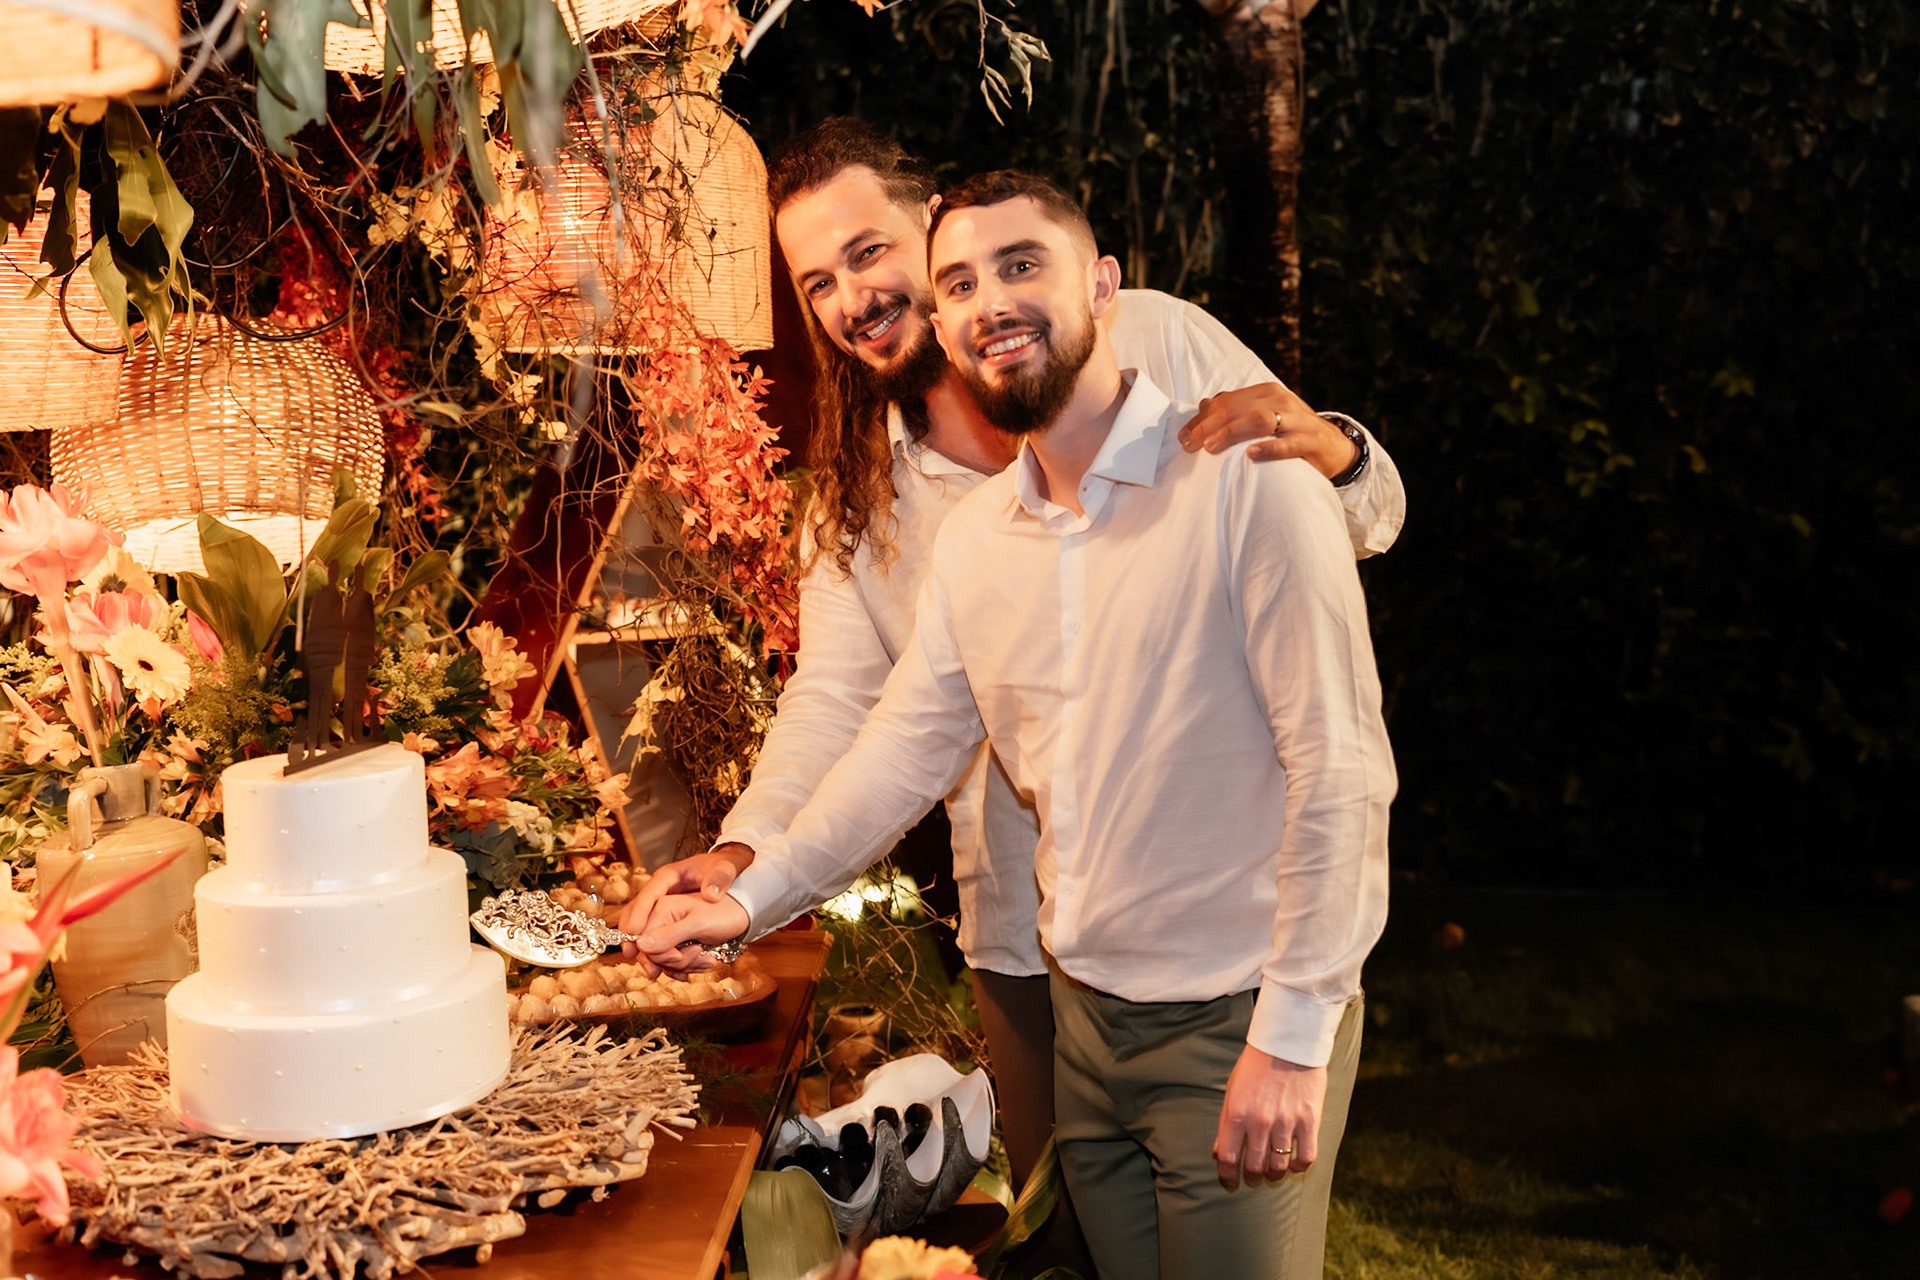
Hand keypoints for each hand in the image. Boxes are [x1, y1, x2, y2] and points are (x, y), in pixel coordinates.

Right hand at [618, 844, 753, 952]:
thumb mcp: (724, 871)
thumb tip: (710, 894)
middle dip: (631, 934)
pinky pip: (652, 933)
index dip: (638, 914)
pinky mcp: (666, 918)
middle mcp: (660, 891)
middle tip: (630, 954)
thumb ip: (718, 881)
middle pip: (635, 911)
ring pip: (640, 925)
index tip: (633, 933)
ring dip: (641, 946)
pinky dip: (654, 950)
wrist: (730, 871)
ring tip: (646, 966)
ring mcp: (661, 904)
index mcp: (669, 876)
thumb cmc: (724, 868)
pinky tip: (661, 965)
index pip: (648, 894)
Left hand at [1180, 382, 1358, 478]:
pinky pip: (1287, 443)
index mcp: (1266, 393)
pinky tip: (1251, 454)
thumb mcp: (1264, 417)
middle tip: (1189, 444)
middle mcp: (1280, 401)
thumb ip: (1236, 410)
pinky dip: (1268, 447)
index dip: (1201, 418)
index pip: (1226, 401)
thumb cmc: (1290, 433)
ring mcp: (1296, 419)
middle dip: (1209, 426)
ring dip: (1231, 432)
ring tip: (1210, 447)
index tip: (1182, 437)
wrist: (1333, 447)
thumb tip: (1204, 404)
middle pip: (1238, 408)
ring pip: (1259, 420)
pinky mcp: (1309, 440)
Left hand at [1211, 1045, 1325, 1186]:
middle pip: (1254, 1167)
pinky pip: (1306, 1157)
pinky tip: (1295, 1163)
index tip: (1229, 1182)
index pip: (1227, 1158)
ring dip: (1274, 1174)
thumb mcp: (1232, 1091)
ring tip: (1273, 1170)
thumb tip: (1219, 1152)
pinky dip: (1299, 1166)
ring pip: (1279, 1166)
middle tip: (1253, 1175)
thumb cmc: (1256, 1066)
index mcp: (1237, 1113)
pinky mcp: (1309, 1121)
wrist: (1288, 1044)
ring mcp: (1286, 1123)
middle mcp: (1260, 1122)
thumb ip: (1226, 1123)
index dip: (1227, 1176)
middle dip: (1252, 1176)